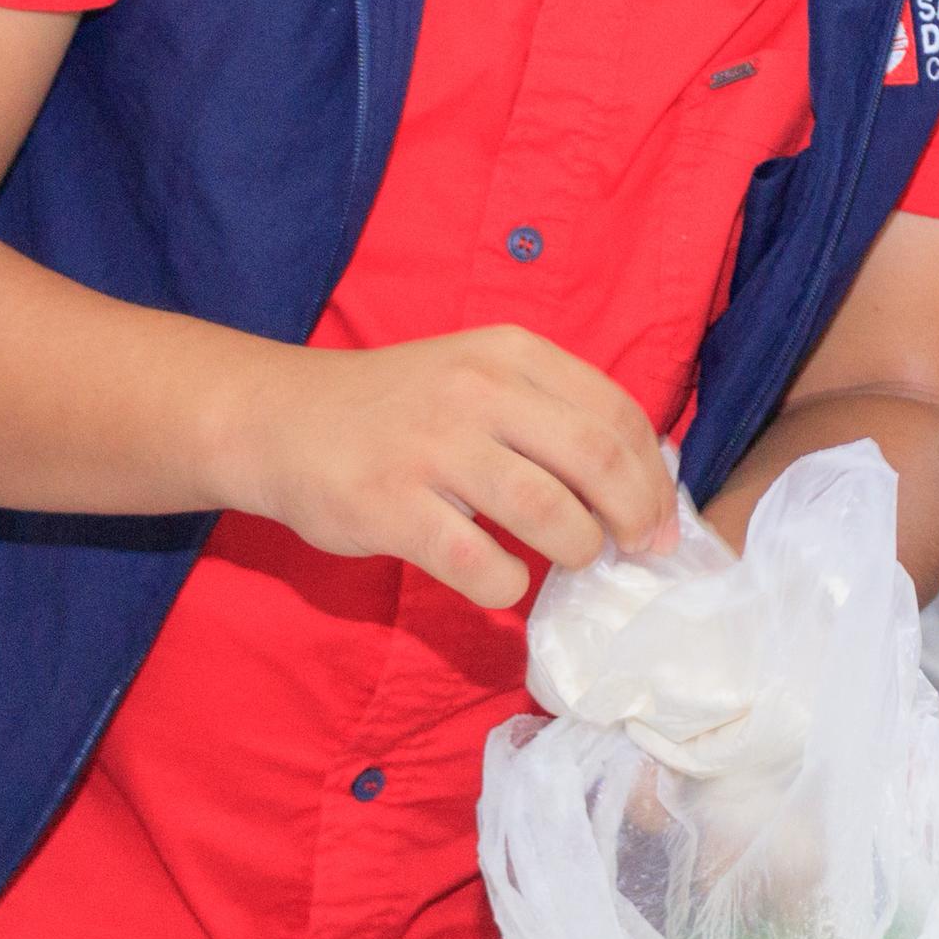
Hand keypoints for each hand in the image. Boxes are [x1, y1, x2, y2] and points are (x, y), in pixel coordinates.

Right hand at [229, 326, 677, 611]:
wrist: (277, 419)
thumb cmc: (395, 408)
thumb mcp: (477, 375)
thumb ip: (551, 412)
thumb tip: (642, 481)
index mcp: (510, 353)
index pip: (616, 414)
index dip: (654, 477)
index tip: (661, 520)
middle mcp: (477, 390)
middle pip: (598, 459)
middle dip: (636, 518)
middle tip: (638, 552)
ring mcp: (431, 447)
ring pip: (548, 511)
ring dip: (578, 548)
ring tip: (572, 558)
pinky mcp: (390, 506)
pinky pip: (478, 561)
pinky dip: (506, 584)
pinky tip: (501, 581)